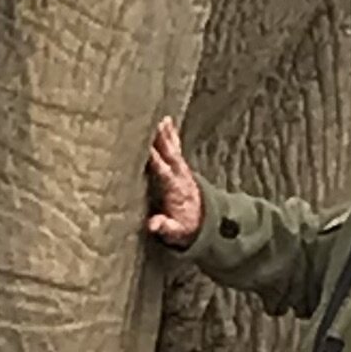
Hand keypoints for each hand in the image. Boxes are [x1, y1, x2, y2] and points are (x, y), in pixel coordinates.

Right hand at [145, 114, 202, 246]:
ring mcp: (182, 171)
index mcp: (175, 191)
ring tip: (160, 118)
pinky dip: (171, 135)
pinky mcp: (181, 168)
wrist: (204, 222)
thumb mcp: (176, 233)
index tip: (145, 148)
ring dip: (166, 134)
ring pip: (173, 149)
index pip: (163, 173)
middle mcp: (180, 177)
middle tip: (153, 125)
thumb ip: (166, 227)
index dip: (155, 161)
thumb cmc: (185, 227)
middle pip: (170, 156)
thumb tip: (153, 225)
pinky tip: (167, 122)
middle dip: (162, 141)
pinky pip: (175, 148)